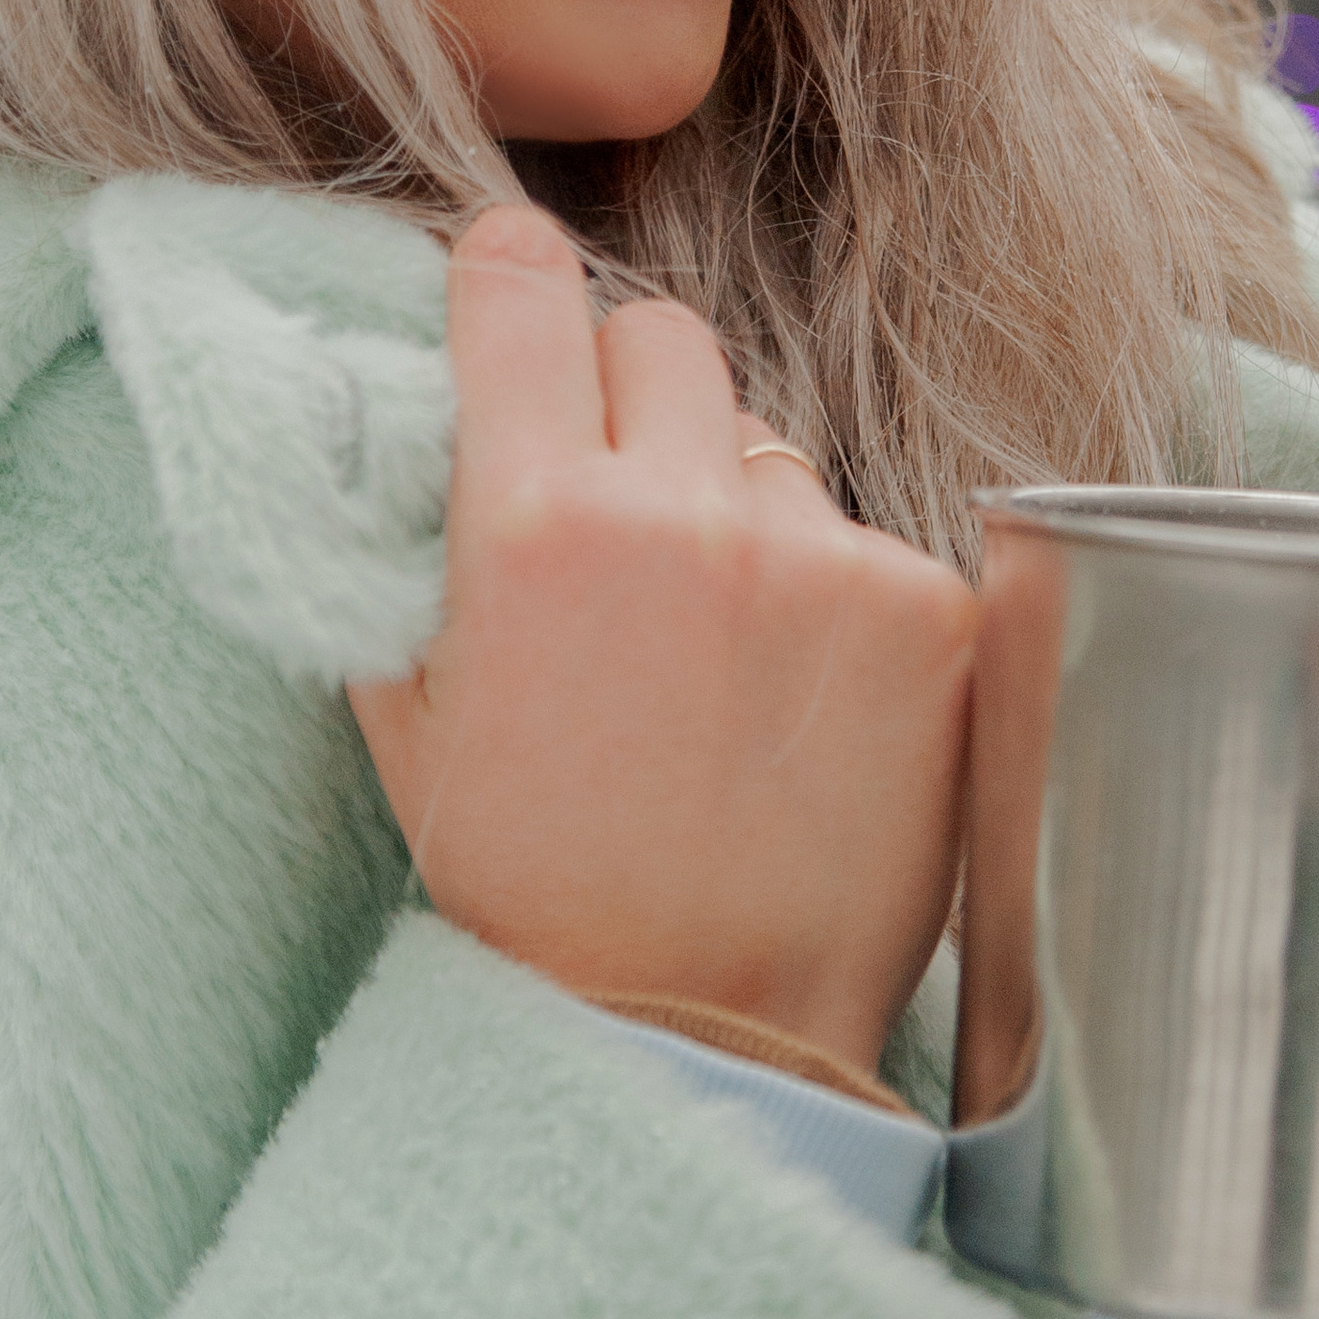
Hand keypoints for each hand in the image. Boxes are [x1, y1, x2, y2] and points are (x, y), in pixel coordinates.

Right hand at [349, 207, 975, 1083]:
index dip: (510, 279)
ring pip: (769, 447)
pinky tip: (806, 705)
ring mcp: (820, 558)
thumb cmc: (536, 886)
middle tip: (622, 514)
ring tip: (720, 658)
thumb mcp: (411, 712)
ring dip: (742, 511)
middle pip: (662, 334)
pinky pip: (867, 539)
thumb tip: (389, 409)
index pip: (521, 283)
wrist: (703, 1038)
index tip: (513, 289)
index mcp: (530, 525)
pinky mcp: (929, 610)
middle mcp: (681, 515)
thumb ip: (398, 543)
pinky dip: (839, 601)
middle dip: (632, 399)